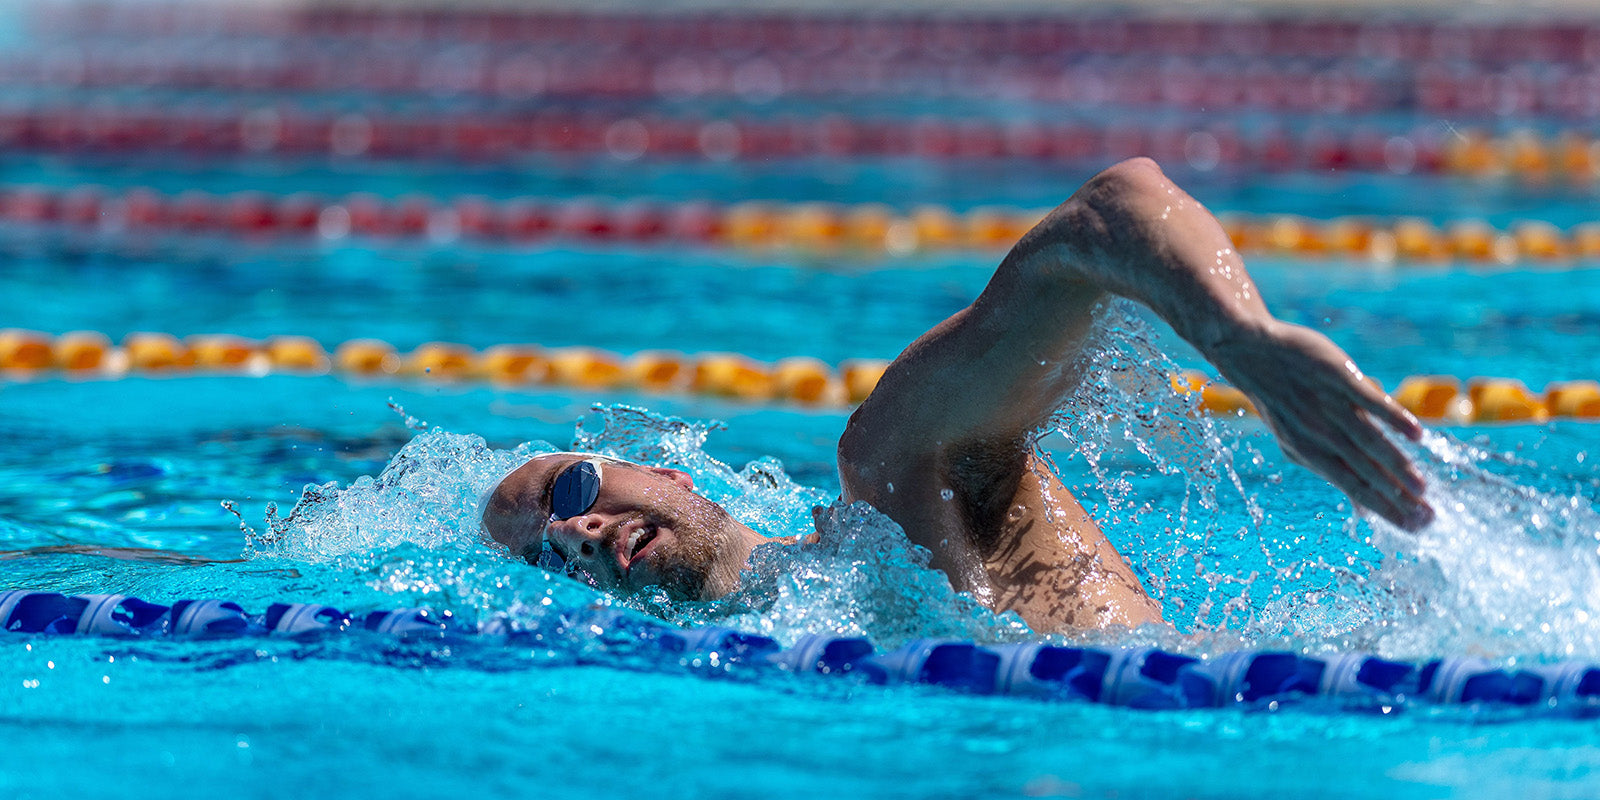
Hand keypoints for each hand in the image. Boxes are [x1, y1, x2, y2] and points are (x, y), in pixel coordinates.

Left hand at [1208, 320, 1432, 530]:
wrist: (1251, 352)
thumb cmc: (1283, 404)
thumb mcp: (1300, 445)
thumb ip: (1335, 475)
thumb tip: (1363, 513)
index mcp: (1312, 454)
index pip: (1356, 489)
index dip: (1386, 510)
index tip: (1417, 529)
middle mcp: (1321, 435)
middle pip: (1367, 471)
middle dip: (1399, 497)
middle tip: (1430, 518)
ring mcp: (1330, 405)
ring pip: (1368, 441)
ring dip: (1397, 465)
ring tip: (1422, 488)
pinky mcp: (1337, 376)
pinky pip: (1368, 400)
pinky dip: (1393, 417)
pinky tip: (1416, 434)